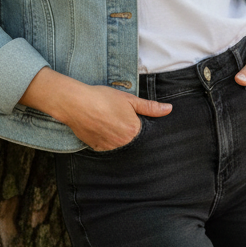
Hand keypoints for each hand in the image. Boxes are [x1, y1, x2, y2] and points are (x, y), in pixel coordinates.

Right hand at [19, 68, 170, 150]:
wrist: (77, 103)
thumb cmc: (103, 98)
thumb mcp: (129, 99)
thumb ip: (150, 107)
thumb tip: (169, 109)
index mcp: (134, 130)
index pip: (141, 129)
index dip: (134, 120)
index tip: (125, 114)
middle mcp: (123, 142)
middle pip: (130, 137)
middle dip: (125, 128)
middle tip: (113, 115)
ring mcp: (110, 147)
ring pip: (118, 142)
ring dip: (115, 134)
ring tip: (105, 119)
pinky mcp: (97, 148)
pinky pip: (105, 145)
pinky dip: (104, 138)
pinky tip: (98, 126)